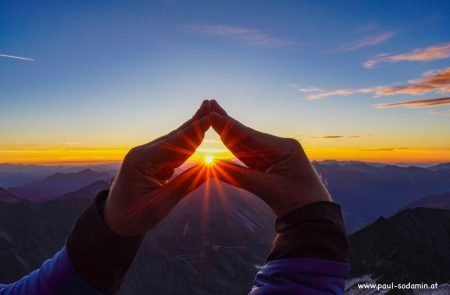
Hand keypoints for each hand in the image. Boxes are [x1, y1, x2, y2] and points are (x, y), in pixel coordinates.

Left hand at [104, 101, 211, 236]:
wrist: (114, 222)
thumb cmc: (132, 216)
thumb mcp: (160, 205)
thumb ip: (185, 185)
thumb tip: (209, 168)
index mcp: (140, 160)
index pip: (173, 143)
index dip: (193, 131)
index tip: (209, 118)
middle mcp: (143, 153)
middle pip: (175, 137)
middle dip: (194, 122)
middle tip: (211, 104)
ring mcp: (148, 157)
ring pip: (176, 142)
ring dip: (193, 129)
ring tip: (208, 113)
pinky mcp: (153, 163)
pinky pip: (174, 152)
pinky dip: (188, 143)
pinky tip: (199, 132)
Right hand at [209, 100, 331, 217]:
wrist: (313, 217)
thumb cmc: (297, 202)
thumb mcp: (267, 189)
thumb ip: (239, 176)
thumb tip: (213, 166)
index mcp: (284, 148)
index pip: (250, 136)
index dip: (229, 126)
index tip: (212, 114)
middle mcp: (279, 148)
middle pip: (247, 135)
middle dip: (227, 122)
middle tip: (209, 103)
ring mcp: (274, 156)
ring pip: (246, 145)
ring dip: (228, 132)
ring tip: (213, 115)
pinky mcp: (270, 166)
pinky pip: (248, 157)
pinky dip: (234, 149)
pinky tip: (223, 136)